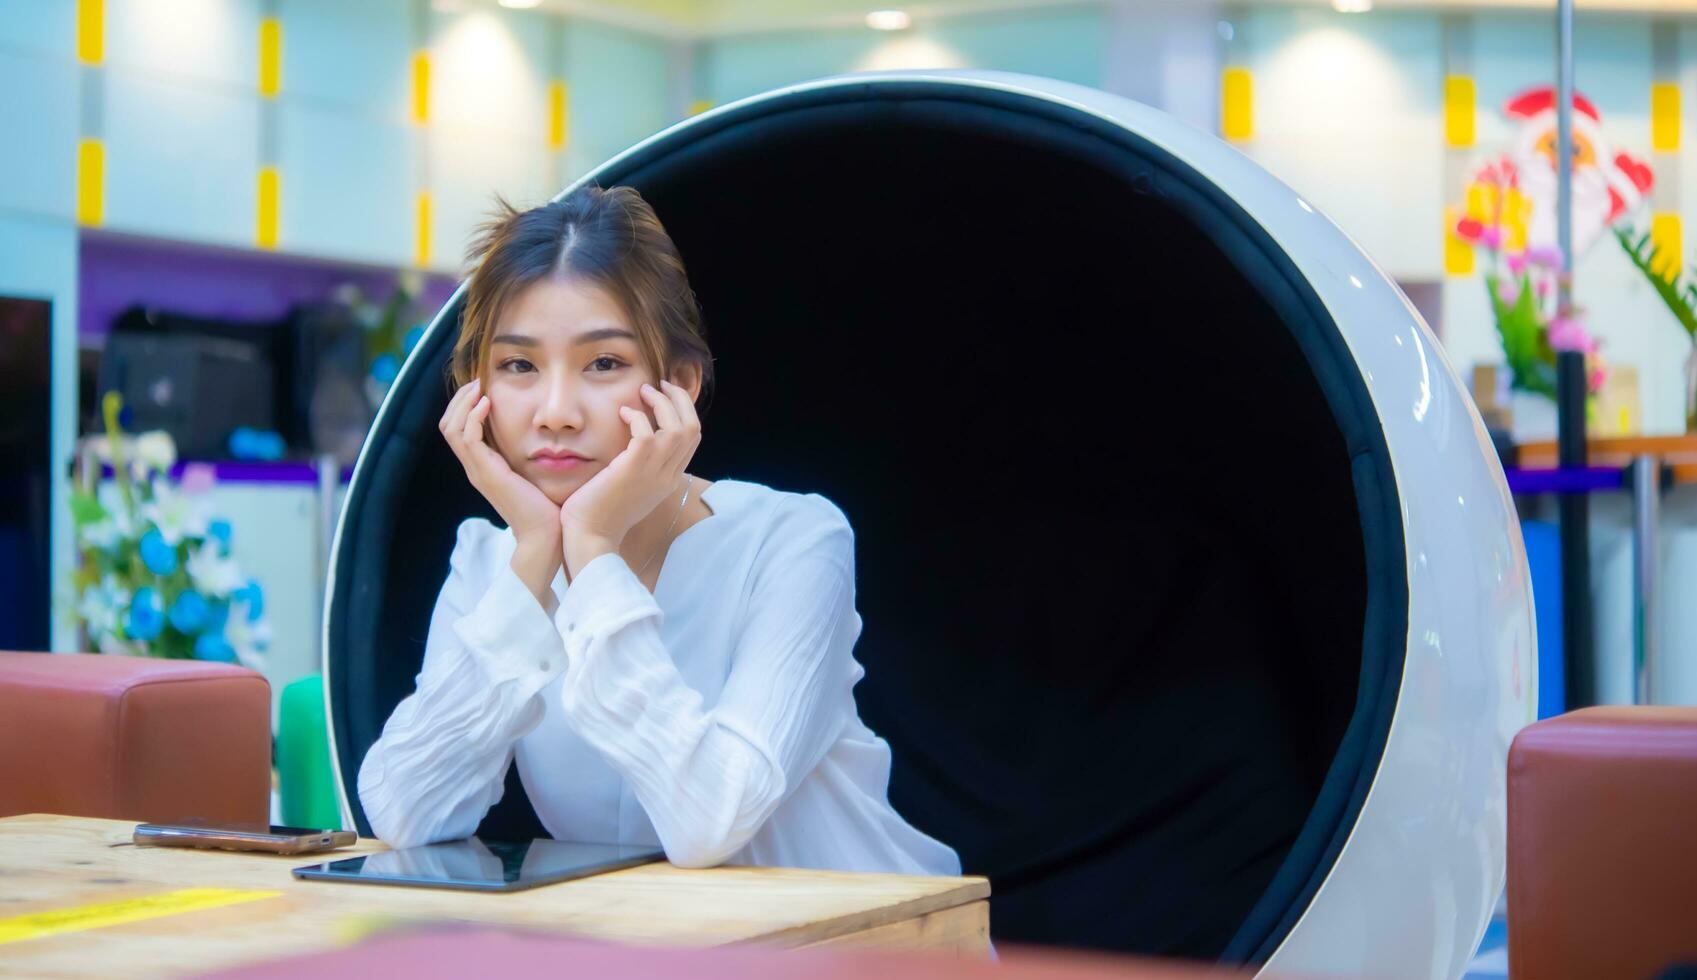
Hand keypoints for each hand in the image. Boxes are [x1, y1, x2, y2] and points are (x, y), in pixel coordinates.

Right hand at [439, 378, 562, 562]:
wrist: (548, 535)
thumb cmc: (549, 506)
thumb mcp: (535, 473)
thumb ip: (529, 454)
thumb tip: (544, 434)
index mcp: (483, 466)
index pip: (458, 429)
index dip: (465, 406)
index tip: (483, 388)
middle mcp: (475, 468)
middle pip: (448, 425)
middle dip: (459, 399)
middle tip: (477, 381)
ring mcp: (477, 471)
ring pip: (452, 428)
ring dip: (463, 403)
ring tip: (479, 387)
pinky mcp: (486, 473)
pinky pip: (468, 438)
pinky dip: (473, 417)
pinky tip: (488, 403)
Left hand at [560, 379, 701, 575]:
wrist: (590, 538)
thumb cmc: (601, 515)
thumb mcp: (630, 490)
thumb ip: (639, 468)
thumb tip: (635, 444)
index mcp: (670, 480)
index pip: (692, 439)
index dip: (683, 412)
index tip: (665, 397)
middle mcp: (669, 475)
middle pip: (692, 428)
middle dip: (679, 400)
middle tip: (659, 385)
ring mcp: (655, 473)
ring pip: (677, 426)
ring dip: (661, 403)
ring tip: (643, 391)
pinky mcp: (634, 468)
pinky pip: (647, 431)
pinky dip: (637, 416)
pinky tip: (622, 413)